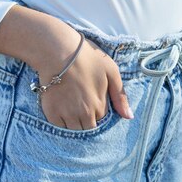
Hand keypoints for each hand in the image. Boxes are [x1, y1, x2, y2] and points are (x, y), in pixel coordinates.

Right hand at [0, 4, 133, 129]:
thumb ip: (120, 96)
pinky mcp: (51, 113)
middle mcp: (84, 115)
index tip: (92, 101)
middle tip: (81, 105)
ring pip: (74, 130)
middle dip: (88, 121)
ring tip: (72, 108)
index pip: (101, 121)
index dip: (98, 111)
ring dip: (75, 123)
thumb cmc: (86, 58)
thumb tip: (129, 117)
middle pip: (88, 129)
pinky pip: (59, 127)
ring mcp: (67, 115)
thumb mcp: (111, 72)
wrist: (58, 51)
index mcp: (99, 106)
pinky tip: (62, 109)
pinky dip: (61, 123)